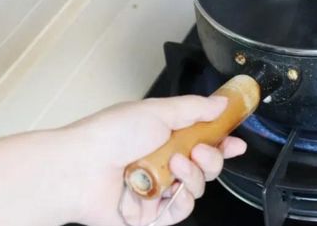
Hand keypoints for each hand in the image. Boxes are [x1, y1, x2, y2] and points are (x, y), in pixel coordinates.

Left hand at [61, 95, 246, 225]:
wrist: (81, 168)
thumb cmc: (112, 134)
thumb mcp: (160, 110)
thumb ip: (196, 107)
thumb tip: (222, 102)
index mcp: (165, 136)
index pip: (204, 139)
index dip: (222, 142)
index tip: (236, 142)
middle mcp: (163, 162)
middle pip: (206, 166)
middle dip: (212, 158)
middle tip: (202, 150)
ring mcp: (158, 189)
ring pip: (197, 188)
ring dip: (193, 175)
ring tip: (175, 164)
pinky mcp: (151, 215)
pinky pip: (181, 211)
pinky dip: (180, 199)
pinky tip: (168, 187)